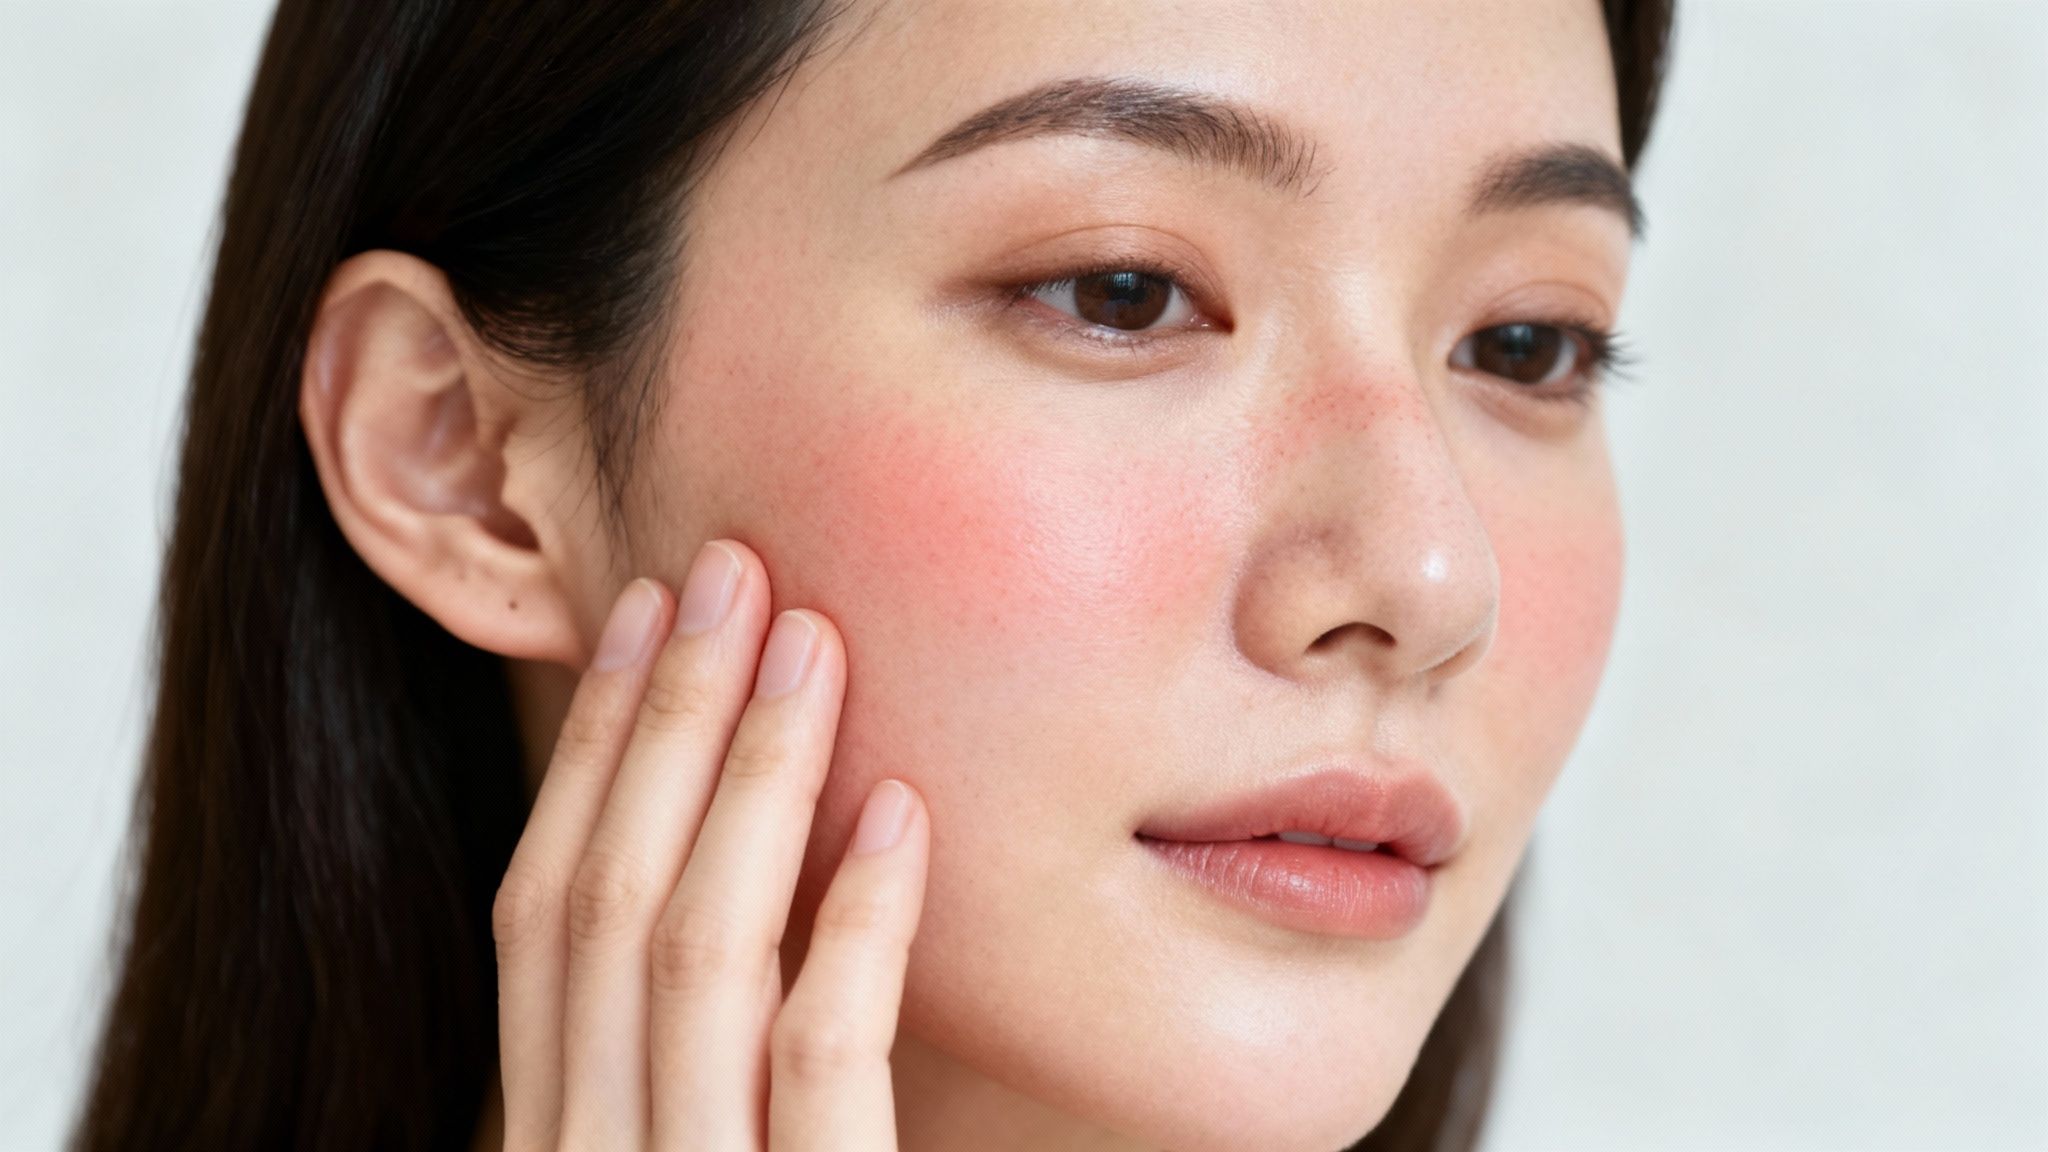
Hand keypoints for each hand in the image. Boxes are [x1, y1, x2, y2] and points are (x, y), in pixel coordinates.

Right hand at [491, 538, 929, 1149]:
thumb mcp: (703, 1149)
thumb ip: (699, 1060)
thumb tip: (744, 864)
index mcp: (559, 1134)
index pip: (543, 913)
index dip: (591, 750)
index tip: (642, 616)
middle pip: (607, 902)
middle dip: (665, 718)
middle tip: (729, 570)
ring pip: (699, 951)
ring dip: (754, 774)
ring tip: (814, 642)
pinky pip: (820, 1053)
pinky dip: (856, 921)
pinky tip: (900, 812)